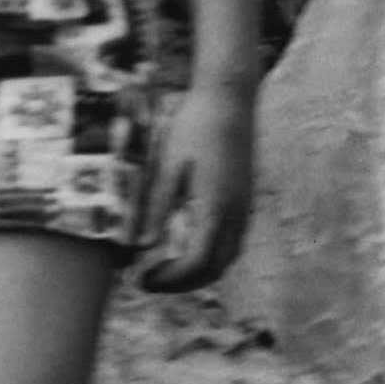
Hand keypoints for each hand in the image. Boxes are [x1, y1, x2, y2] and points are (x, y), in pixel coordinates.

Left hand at [135, 81, 255, 291]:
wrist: (229, 99)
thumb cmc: (194, 128)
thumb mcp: (167, 167)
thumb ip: (156, 209)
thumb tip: (139, 247)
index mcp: (215, 206)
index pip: (197, 262)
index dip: (169, 278)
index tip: (140, 278)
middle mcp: (236, 213)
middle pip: (216, 269)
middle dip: (182, 283)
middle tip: (148, 280)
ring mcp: (245, 207)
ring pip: (227, 258)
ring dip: (198, 272)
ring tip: (165, 267)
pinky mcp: (245, 199)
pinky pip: (231, 241)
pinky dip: (209, 256)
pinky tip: (186, 245)